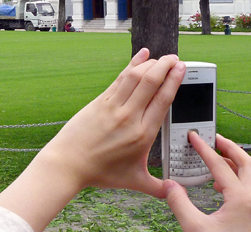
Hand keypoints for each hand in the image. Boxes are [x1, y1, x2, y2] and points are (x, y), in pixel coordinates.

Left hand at [40, 49, 185, 196]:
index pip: (163, 100)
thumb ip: (158, 187)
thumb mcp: (135, 181)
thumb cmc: (100, 172)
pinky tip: (140, 56)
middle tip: (176, 58)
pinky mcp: (99, 102)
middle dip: (165, 66)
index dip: (174, 81)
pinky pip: (118, 79)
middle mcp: (129, 117)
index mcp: (143, 134)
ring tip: (161, 57)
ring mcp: (112, 107)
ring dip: (150, 63)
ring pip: (134, 77)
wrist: (68, 164)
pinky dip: (131, 65)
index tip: (182, 69)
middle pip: (150, 83)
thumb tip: (174, 193)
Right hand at [165, 133, 250, 231]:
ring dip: (236, 162)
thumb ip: (179, 203)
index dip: (204, 149)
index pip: (220, 165)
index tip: (194, 137)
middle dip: (230, 147)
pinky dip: (237, 178)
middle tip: (213, 138)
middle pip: (248, 163)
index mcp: (240, 199)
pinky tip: (221, 185)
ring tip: (217, 156)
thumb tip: (169, 185)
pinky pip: (250, 188)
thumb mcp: (194, 228)